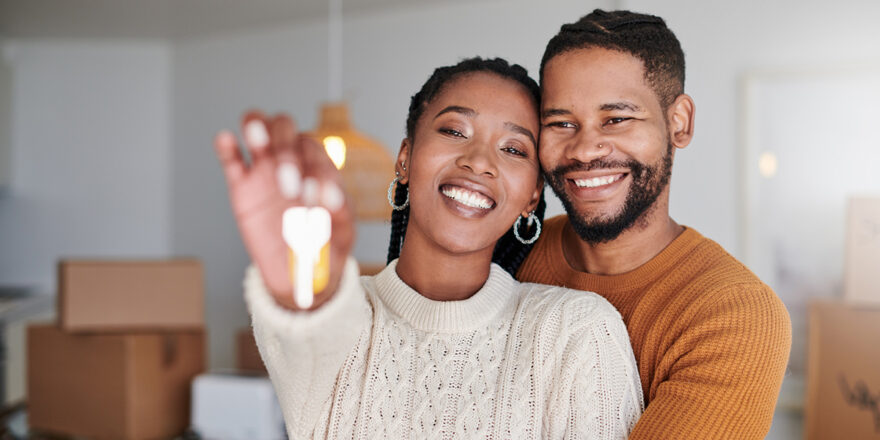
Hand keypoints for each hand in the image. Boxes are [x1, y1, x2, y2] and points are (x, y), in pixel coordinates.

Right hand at [214, 111, 354, 309]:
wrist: (301, 270)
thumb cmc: (327, 244)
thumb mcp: (343, 232)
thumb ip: (341, 213)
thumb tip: (332, 199)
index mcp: (318, 167)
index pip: (314, 151)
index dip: (315, 168)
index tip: (317, 198)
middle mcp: (292, 161)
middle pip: (285, 130)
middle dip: (286, 152)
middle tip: (289, 188)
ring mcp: (265, 169)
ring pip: (258, 129)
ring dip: (257, 129)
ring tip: (258, 142)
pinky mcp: (242, 185)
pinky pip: (231, 158)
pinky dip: (226, 146)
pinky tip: (226, 140)